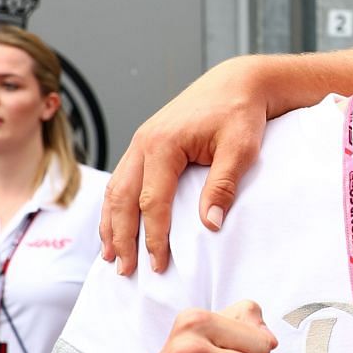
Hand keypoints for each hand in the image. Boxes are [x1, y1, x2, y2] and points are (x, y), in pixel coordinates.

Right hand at [101, 58, 271, 275]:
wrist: (237, 82)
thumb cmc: (241, 111)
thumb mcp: (241, 148)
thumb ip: (223, 185)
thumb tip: (210, 224)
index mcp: (163, 144)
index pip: (152, 201)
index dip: (153, 237)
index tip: (158, 265)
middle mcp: (143, 142)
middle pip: (123, 199)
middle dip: (121, 237)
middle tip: (125, 270)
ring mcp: (141, 142)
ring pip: (115, 189)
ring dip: (111, 224)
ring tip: (111, 256)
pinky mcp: (146, 144)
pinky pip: (122, 179)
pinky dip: (116, 206)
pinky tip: (116, 226)